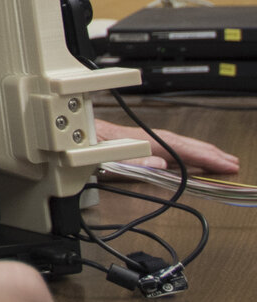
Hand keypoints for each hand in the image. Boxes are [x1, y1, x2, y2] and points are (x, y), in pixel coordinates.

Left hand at [94, 118, 239, 173]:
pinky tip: (189, 161)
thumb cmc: (84, 146)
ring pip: (177, 146)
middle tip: (232, 163)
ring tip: (219, 160)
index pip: (181, 148)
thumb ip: (134, 161)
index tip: (227, 164)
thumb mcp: (106, 156)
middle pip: (183, 145)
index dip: (205, 157)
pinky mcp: (136, 145)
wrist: (70, 136)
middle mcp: (145, 138)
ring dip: (199, 153)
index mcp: (141, 140)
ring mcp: (142, 141)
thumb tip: (161, 165)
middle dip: (209, 153)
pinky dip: (184, 154)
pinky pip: (168, 149)